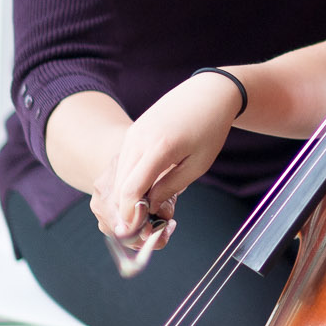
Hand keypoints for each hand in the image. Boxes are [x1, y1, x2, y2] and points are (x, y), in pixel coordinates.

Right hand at [90, 70, 243, 247]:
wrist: (207, 92)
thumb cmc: (209, 128)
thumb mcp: (198, 164)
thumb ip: (170, 187)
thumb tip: (149, 208)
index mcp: (158, 147)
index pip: (132, 190)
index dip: (131, 216)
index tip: (137, 232)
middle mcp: (138, 140)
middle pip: (118, 188)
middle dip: (126, 213)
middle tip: (143, 229)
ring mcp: (131, 136)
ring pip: (116, 178)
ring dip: (125, 200)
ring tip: (146, 213)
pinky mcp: (131, 134)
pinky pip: (121, 166)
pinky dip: (126, 184)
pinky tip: (143, 195)